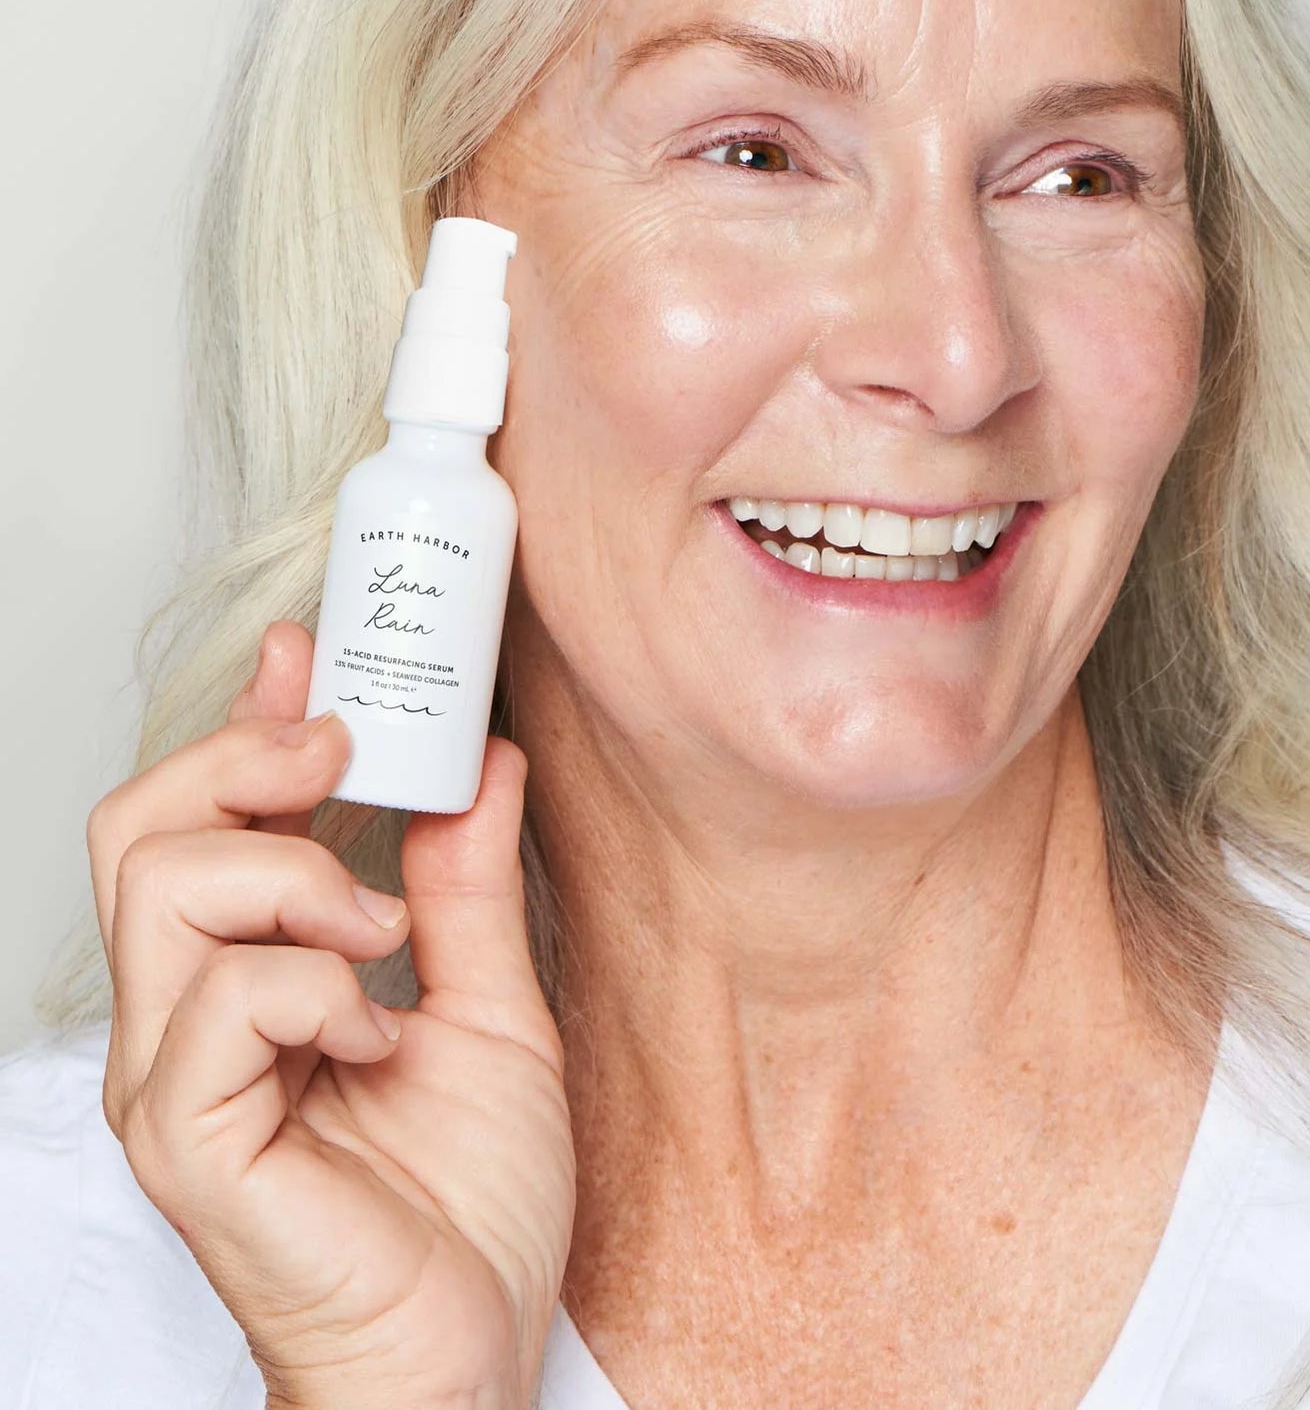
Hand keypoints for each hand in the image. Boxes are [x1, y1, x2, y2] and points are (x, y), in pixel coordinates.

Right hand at [87, 619, 575, 1409]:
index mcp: (243, 982)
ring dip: (293, 873)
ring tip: (379, 934)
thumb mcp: (490, 1007)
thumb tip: (484, 761)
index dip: (243, 723)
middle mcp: (182, 1021)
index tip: (308, 652)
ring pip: (162, 885)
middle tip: (340, 756)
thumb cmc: (466, 1202)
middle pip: (138, 828)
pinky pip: (220, 998)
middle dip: (241, 759)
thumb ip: (469, 889)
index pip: (199, 820)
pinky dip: (314, 983)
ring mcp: (172, 1082)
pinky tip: (377, 1030)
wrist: (469, 1350)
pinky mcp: (187, 1142)